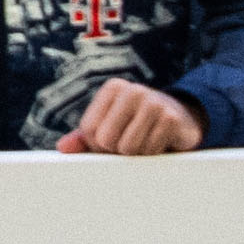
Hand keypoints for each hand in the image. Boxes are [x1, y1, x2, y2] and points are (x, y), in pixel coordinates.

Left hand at [56, 81, 208, 157]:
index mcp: (113, 89)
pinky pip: (149, 151)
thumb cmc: (137, 126)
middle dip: (116, 150)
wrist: (181, 121)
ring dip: (136, 154)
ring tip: (146, 141)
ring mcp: (154, 102)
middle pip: (106, 140)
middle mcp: (132, 90)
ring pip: (128, 148)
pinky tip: (160, 142)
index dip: (97, 145)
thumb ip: (84, 138)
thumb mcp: (109, 128)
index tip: (112, 140)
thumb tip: (62, 148)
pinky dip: (152, 154)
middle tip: (131, 141)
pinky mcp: (170, 118)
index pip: (89, 130)